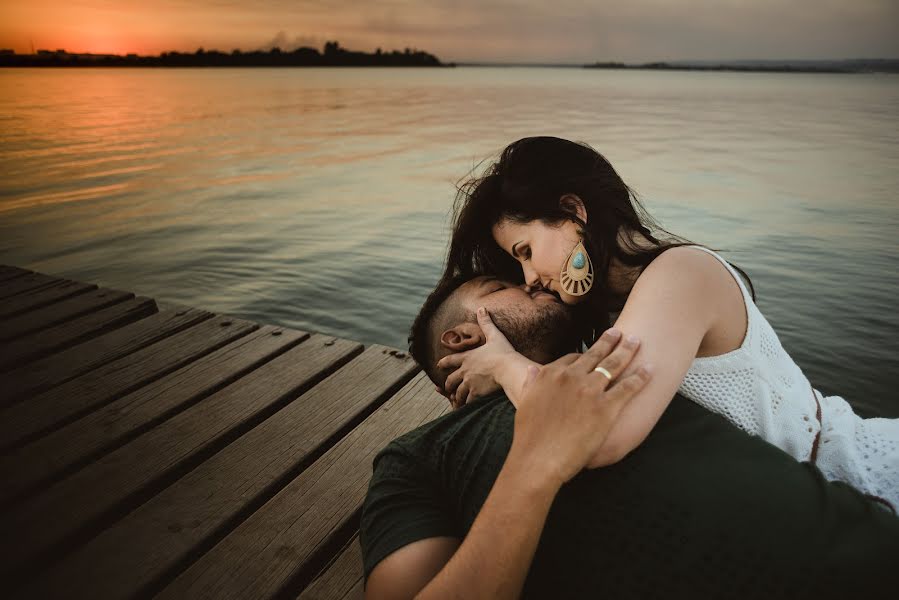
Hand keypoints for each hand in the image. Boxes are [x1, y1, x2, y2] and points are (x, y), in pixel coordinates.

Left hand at [436, 307, 515, 407]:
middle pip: (451, 379)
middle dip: (448, 384)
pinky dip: (465, 405)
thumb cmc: (503, 352)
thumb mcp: (494, 335)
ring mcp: (469, 382)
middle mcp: (465, 370)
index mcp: (467, 357)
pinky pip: (467, 401)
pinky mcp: (475, 393)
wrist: (508, 367)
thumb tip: (481, 308)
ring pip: (458, 392)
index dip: (443, 363)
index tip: (438, 366)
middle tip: (446, 388)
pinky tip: (465, 408)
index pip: (450, 360)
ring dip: (456, 397)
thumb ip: (486, 323)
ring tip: (456, 401)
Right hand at [508, 329, 650, 487]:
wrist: (538, 459)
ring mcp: (590, 391)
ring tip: (636, 341)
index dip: (586, 354)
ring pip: (614, 365)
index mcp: (551, 374)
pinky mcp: (606, 408)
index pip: (573, 357)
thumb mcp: (525, 403)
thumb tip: (531, 369)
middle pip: (595, 354)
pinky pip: (628, 388)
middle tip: (620, 333)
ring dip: (628, 351)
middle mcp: (571, 377)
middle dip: (610, 341)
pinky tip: (649, 369)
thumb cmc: (529, 436)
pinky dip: (640, 377)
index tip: (594, 352)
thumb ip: (531, 384)